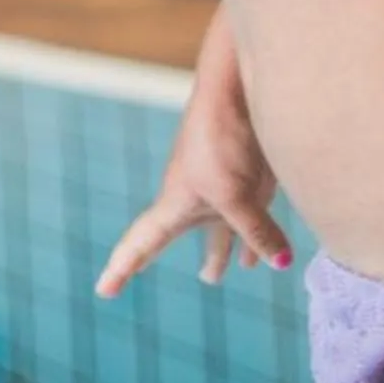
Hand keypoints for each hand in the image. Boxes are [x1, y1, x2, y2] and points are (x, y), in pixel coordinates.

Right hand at [97, 71, 291, 296]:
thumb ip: (257, 232)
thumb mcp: (237, 195)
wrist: (240, 91)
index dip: (122, 267)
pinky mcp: (251, 183)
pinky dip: (258, 241)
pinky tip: (273, 255)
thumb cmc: (223, 140)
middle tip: (124, 283)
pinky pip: (252, 221)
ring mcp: (223, 191)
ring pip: (217, 232)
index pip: (141, 242)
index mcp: (175, 203)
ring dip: (217, 254)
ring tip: (213, 277)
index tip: (104, 291)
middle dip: (153, 259)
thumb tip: (279, 264)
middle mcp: (194, 200)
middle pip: (171, 238)